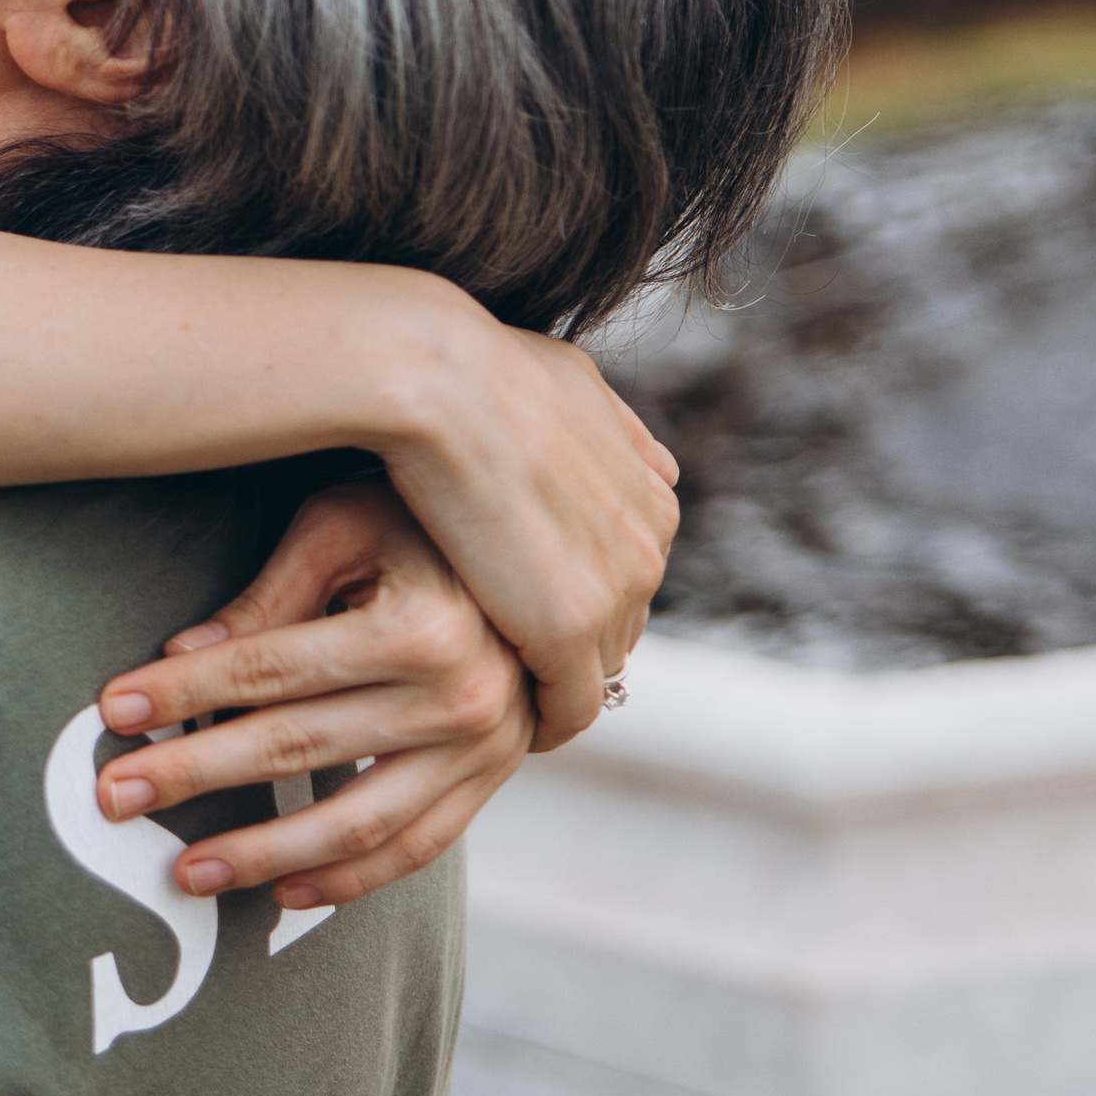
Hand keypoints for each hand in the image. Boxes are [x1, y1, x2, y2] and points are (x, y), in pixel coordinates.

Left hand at [90, 480, 533, 909]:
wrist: (538, 551)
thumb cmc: (421, 519)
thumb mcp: (344, 523)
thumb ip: (271, 592)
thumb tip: (183, 653)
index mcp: (422, 624)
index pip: (272, 668)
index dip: (185, 691)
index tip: (113, 710)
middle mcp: (462, 697)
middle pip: (297, 747)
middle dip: (194, 774)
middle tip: (111, 797)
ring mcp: (485, 751)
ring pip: (354, 824)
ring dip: (261, 853)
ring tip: (183, 873)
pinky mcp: (490, 780)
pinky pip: (414, 849)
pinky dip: (347, 881)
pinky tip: (278, 893)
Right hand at [376, 301, 675, 746]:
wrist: (437, 379)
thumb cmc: (478, 370)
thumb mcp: (573, 382)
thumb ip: (618, 428)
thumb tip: (658, 460)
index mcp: (652, 495)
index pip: (626, 576)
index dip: (578, 596)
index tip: (531, 612)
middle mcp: (649, 544)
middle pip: (617, 627)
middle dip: (571, 645)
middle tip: (511, 663)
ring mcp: (615, 591)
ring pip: (595, 670)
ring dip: (554, 686)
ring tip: (501, 697)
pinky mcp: (568, 632)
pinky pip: (571, 707)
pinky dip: (544, 722)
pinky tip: (507, 725)